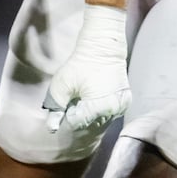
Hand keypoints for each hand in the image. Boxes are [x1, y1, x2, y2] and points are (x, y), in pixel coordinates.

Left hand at [43, 5, 130, 131]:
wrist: (103, 48)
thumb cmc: (80, 64)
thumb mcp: (62, 84)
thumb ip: (56, 108)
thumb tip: (52, 129)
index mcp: (99, 108)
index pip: (77, 124)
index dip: (69, 113)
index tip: (69, 100)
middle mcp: (113, 111)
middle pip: (90, 125)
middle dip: (79, 115)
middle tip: (77, 97)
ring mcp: (121, 107)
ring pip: (100, 122)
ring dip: (90, 114)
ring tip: (86, 95)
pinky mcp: (125, 103)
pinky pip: (108, 115)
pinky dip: (99, 111)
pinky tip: (95, 96)